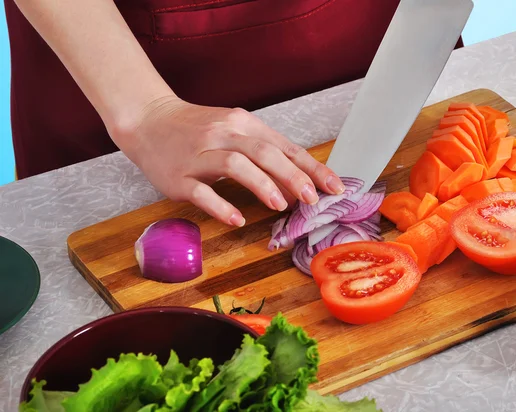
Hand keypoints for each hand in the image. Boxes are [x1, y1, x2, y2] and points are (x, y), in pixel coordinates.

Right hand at [116, 96, 345, 226]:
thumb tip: (297, 181)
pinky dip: (221, 206)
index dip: (312, 168)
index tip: (334, 187)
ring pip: (235, 166)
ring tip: (280, 205)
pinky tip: (236, 219)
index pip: (284, 146)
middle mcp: (223, 135)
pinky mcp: (178, 176)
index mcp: (242, 124)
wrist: (148, 120)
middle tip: (312, 199)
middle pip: (264, 153)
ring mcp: (199, 156)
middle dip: (293, 176)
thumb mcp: (233, 130)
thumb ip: (264, 151)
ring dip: (262, 185)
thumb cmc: (197, 129)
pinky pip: (202, 191)